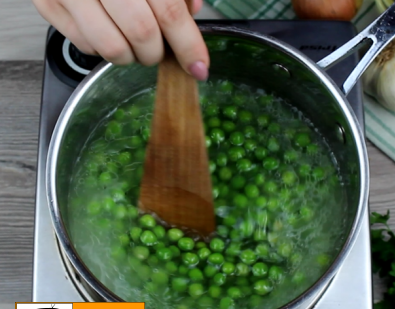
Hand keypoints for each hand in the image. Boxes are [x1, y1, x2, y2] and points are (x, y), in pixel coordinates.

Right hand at [32, 0, 208, 79]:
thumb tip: (191, 13)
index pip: (169, 12)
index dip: (188, 45)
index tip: (198, 66)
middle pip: (142, 34)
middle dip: (157, 52)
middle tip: (159, 47)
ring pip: (112, 49)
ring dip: (132, 56)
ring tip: (133, 40)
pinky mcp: (47, 3)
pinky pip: (86, 46)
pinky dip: (104, 48)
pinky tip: (108, 29)